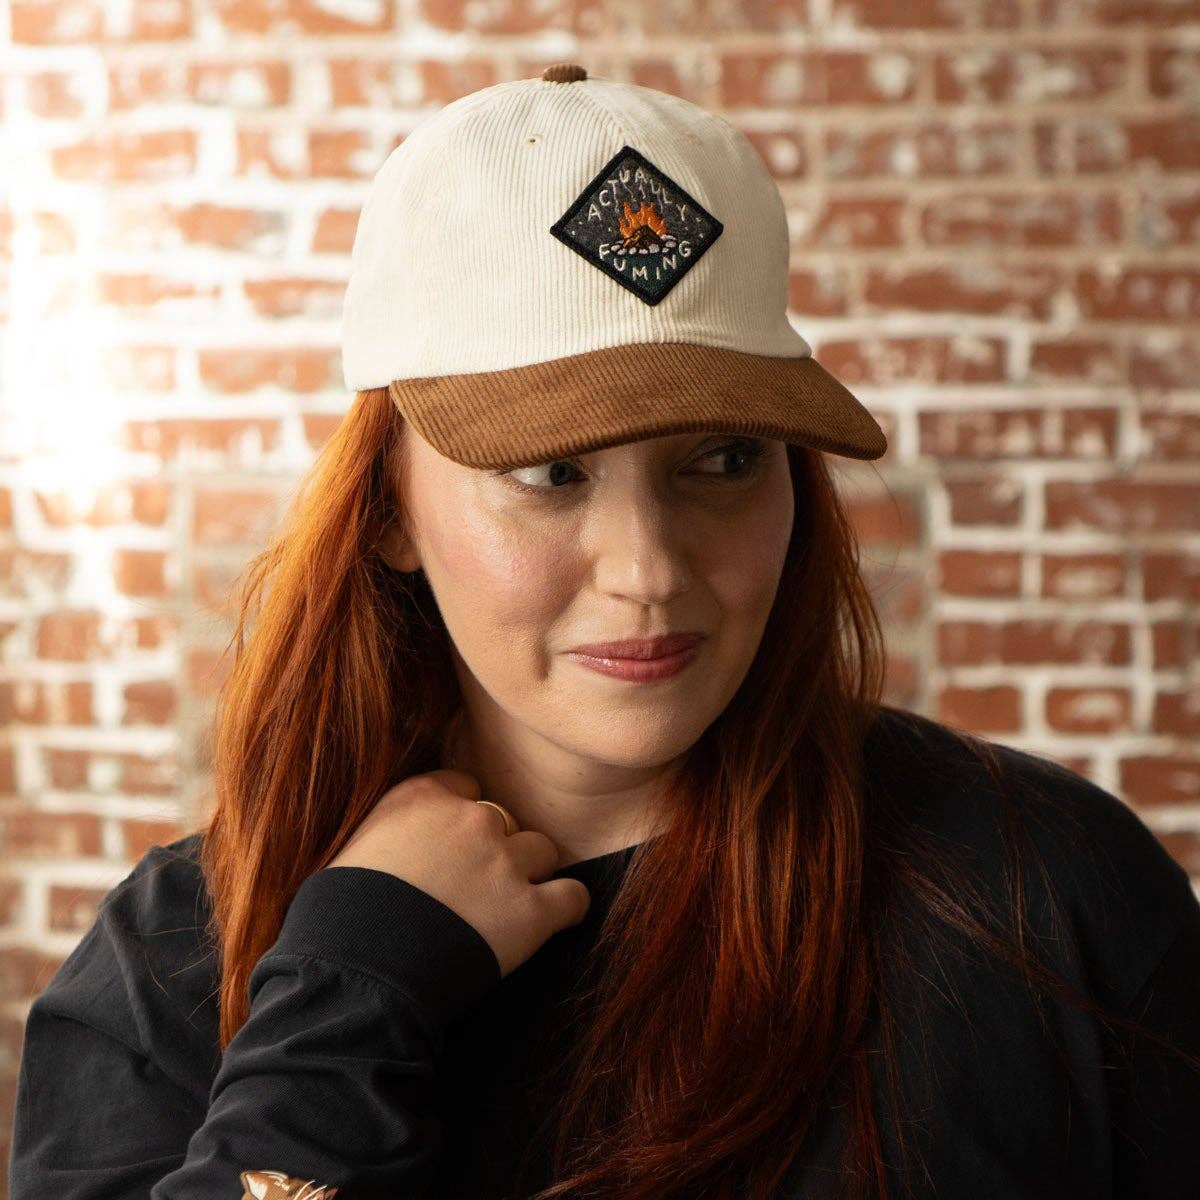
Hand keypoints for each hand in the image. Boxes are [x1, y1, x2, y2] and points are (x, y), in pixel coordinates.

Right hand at [326, 769, 590, 977]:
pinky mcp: (531, 912)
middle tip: (476, 887)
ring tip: (508, 907)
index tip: (454, 848)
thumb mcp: (353, 853)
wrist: (353, 976)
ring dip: (530, 875)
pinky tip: (556, 920)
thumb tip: (401, 852)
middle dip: (495, 849)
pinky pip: (573, 897)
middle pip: (505, 820)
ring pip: (542, 851)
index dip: (462, 820)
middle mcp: (469, 819)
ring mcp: (504, 863)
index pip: (465, 788)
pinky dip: (568, 908)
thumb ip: (392, 836)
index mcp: (421, 797)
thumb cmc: (335, 923)